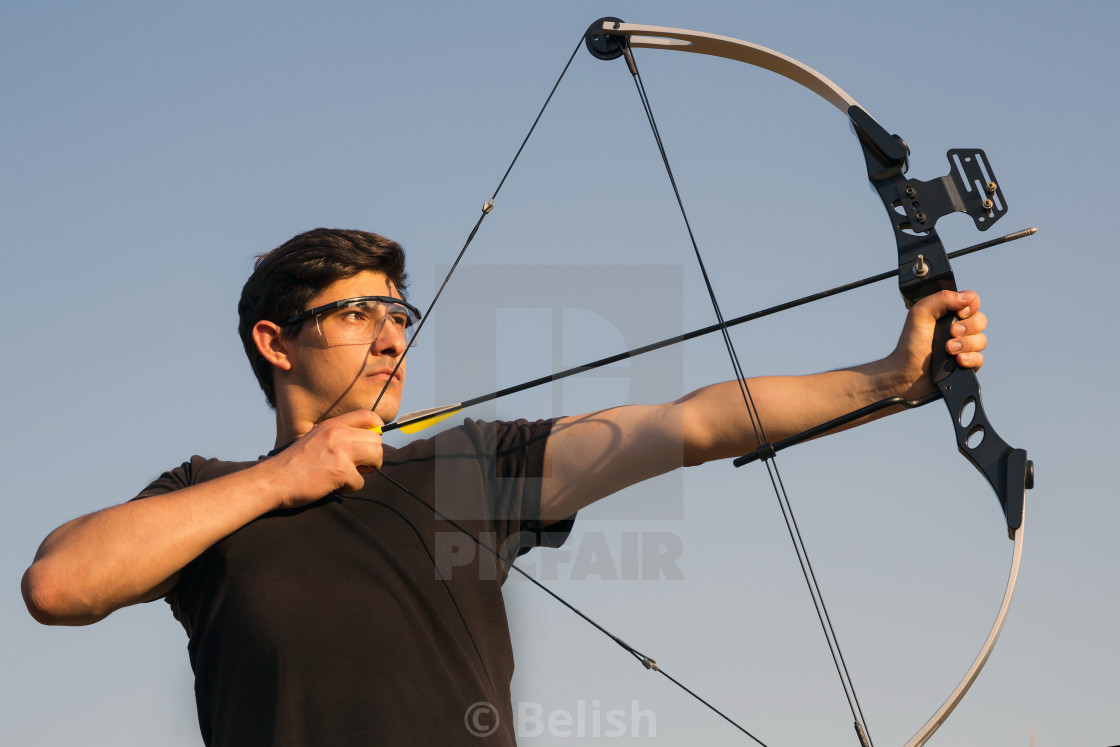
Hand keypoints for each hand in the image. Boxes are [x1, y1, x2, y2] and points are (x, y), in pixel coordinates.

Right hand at [264, 409, 384, 508]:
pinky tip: (334, 486)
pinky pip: (361, 482)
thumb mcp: (316, 438)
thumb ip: (339, 436)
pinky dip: (350, 488)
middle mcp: (338, 434)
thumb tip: (368, 443)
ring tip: (348, 475)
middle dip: (373, 456)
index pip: (369, 416)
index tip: (372, 442)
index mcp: (332, 424)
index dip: (377, 429)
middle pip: (377, 440)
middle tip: (359, 466)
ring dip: (367, 470)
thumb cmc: (294, 463)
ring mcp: (340, 452)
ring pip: (376, 457)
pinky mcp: (340, 472)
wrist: (273, 480)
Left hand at [889, 290, 987, 397]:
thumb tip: (967, 298)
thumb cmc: (910, 344)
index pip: (972, 301)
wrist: (907, 373)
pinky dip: (970, 359)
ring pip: (981, 340)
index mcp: (948, 313)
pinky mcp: (966, 364)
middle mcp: (958, 328)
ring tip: (948, 349)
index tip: (959, 313)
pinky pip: (980, 359)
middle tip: (951, 333)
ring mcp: (963, 346)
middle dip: (968, 327)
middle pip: (981, 320)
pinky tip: (957, 361)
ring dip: (966, 344)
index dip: (971, 306)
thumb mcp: (920, 314)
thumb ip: (941, 299)